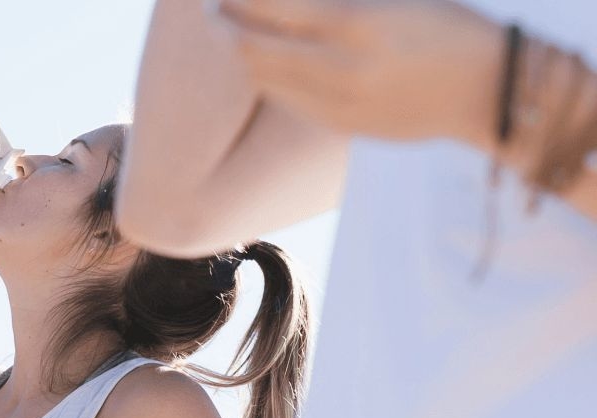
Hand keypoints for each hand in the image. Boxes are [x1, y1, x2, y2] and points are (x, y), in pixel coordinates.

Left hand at [213, 0, 500, 147]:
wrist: (485, 90)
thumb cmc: (447, 25)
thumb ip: (336, 0)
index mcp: (356, 23)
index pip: (276, 9)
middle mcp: (339, 68)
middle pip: (257, 51)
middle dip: (227, 27)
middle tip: (212, 10)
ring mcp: (337, 102)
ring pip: (267, 81)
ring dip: (243, 55)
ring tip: (230, 33)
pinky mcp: (341, 125)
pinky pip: (289, 102)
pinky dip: (269, 80)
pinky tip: (264, 63)